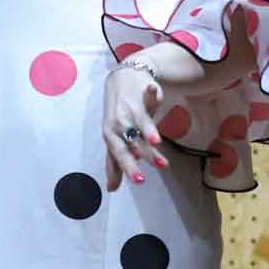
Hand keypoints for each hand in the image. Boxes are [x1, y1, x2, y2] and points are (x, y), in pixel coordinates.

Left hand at [101, 59, 170, 190]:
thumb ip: (116, 162)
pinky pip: (147, 94)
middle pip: (128, 143)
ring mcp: (130, 109)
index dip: (126, 169)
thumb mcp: (115, 139)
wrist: (121, 80)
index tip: (138, 181)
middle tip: (147, 174)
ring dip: (148, 132)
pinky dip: (149, 93)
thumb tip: (111, 188)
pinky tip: (151, 90)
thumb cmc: (119, 115)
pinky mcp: (143, 94)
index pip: (117, 155)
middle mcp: (119, 124)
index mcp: (111, 136)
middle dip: (138, 158)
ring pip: (140, 124)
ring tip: (157, 143)